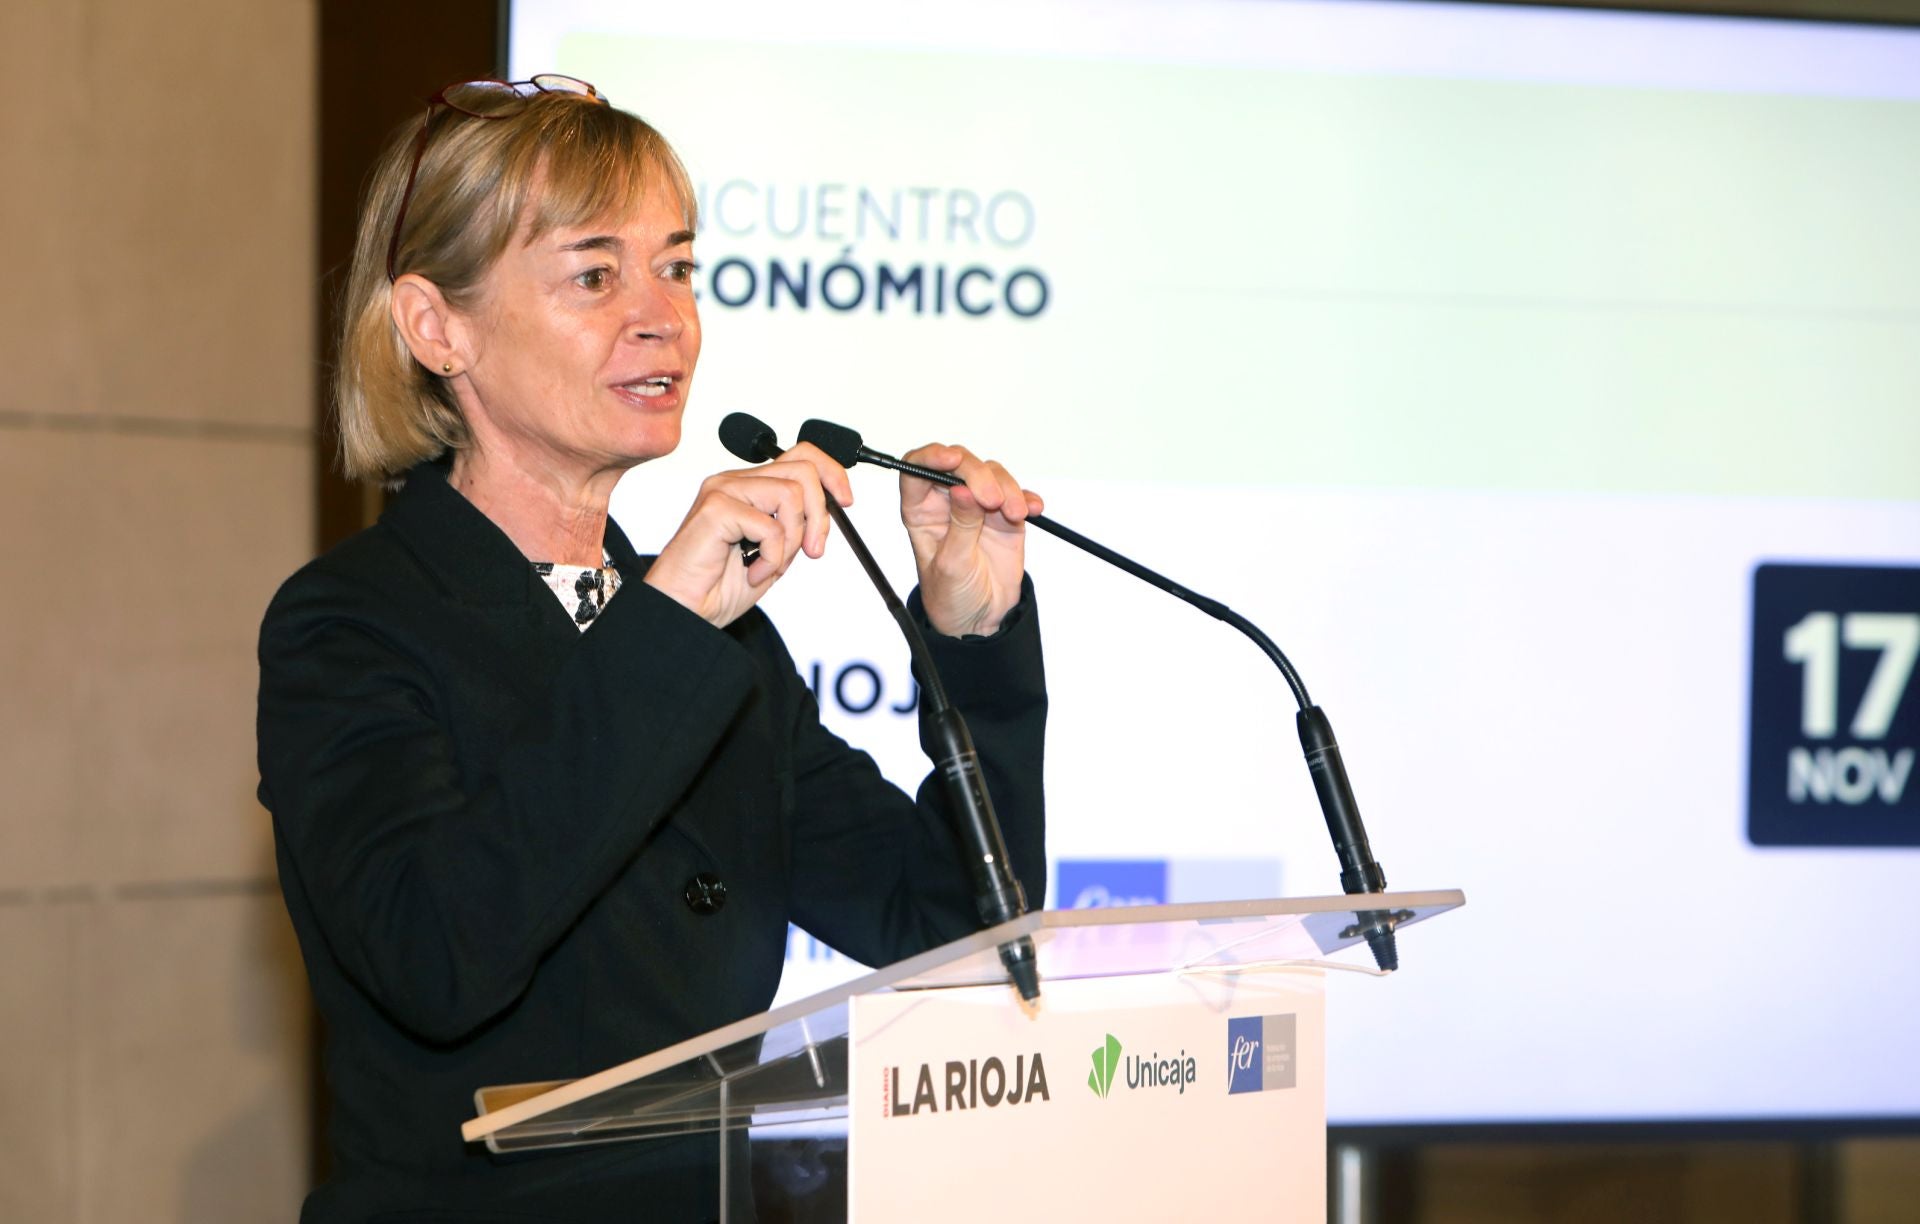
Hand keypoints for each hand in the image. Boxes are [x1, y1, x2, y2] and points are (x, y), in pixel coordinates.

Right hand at [644, 443, 852, 627]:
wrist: (685, 611)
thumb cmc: (719, 586)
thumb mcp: (774, 552)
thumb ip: (795, 526)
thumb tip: (832, 507)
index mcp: (748, 486)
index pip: (800, 456)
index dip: (832, 473)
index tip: (846, 501)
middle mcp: (734, 481)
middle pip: (803, 468)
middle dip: (820, 514)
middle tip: (814, 551)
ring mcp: (723, 491)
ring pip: (791, 494)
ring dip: (793, 540)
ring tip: (771, 566)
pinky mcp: (715, 509)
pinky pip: (771, 526)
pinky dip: (772, 557)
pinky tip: (753, 572)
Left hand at [899, 443, 1042, 637]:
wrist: (979, 618)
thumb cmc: (950, 594)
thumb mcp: (951, 565)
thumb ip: (960, 527)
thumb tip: (963, 491)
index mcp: (921, 511)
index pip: (917, 470)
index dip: (931, 458)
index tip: (951, 460)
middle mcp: (947, 502)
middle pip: (960, 466)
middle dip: (978, 475)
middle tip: (992, 500)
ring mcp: (977, 506)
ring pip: (992, 475)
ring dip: (1007, 488)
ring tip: (1014, 515)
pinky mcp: (1004, 515)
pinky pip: (1017, 495)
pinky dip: (1026, 498)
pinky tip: (1031, 509)